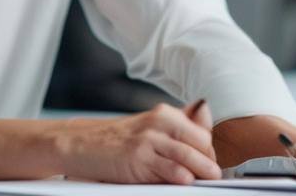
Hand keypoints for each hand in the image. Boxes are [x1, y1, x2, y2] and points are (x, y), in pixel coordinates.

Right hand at [52, 101, 221, 184]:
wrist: (81, 144)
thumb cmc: (118, 140)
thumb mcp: (150, 126)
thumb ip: (180, 122)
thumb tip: (206, 115)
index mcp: (165, 114)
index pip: (203, 133)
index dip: (211, 151)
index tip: (212, 163)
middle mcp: (159, 122)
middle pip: (201, 144)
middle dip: (210, 162)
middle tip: (213, 175)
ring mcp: (148, 140)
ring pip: (189, 157)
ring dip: (203, 171)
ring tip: (209, 179)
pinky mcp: (138, 158)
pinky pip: (170, 170)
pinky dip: (181, 178)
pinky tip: (185, 181)